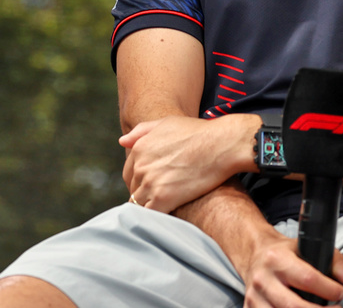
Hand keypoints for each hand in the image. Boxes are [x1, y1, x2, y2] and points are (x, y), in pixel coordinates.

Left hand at [120, 115, 250, 211]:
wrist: (221, 145)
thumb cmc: (198, 132)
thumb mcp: (166, 123)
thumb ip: (142, 132)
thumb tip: (122, 141)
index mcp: (139, 149)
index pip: (129, 173)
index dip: (140, 181)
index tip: (153, 186)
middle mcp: (140, 166)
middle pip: (134, 189)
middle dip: (144, 194)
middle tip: (161, 199)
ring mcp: (150, 182)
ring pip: (139, 203)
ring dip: (149, 207)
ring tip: (165, 210)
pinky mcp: (163, 198)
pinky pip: (149, 214)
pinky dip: (155, 218)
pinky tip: (166, 218)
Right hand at [238, 230, 342, 307]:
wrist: (253, 254)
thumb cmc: (284, 253)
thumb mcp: (307, 249)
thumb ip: (336, 264)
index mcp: (277, 259)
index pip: (308, 279)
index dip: (329, 290)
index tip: (342, 294)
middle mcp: (263, 279)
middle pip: (294, 306)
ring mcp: (255, 297)